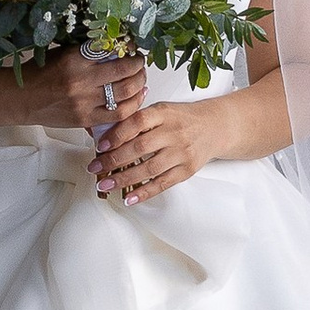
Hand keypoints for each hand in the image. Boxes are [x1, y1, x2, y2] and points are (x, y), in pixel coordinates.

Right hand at [12, 50, 146, 145]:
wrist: (22, 99)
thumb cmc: (40, 74)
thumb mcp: (62, 53)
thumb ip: (87, 52)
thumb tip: (116, 46)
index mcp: (74, 59)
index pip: (110, 49)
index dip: (127, 46)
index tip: (131, 45)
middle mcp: (81, 81)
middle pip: (124, 71)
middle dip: (138, 64)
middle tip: (140, 61)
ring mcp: (85, 102)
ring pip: (125, 92)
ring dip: (139, 83)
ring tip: (141, 77)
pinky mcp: (85, 119)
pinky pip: (118, 114)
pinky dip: (133, 104)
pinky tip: (137, 96)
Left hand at [90, 82, 211, 207]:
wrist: (214, 127)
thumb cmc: (182, 119)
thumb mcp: (161, 111)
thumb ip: (137, 120)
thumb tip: (105, 136)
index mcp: (163, 113)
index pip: (137, 122)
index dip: (116, 135)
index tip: (100, 146)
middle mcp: (173, 132)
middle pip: (140, 147)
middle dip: (113, 160)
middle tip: (95, 168)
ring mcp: (181, 152)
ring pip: (149, 169)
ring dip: (124, 179)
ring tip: (105, 184)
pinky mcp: (186, 170)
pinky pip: (163, 183)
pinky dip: (144, 192)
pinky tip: (129, 198)